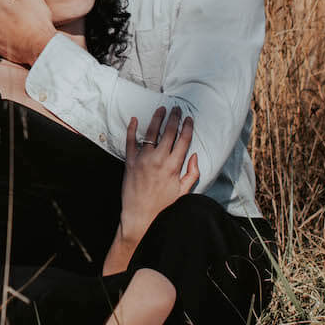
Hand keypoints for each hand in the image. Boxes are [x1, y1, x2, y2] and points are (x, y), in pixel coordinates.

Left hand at [119, 107, 199, 242]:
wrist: (140, 216)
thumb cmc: (163, 206)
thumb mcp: (183, 192)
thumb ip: (192, 173)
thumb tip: (194, 156)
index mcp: (173, 166)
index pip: (183, 140)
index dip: (187, 127)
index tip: (189, 118)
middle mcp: (158, 159)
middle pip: (168, 132)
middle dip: (174, 117)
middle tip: (177, 108)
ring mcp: (143, 159)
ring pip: (151, 132)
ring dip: (157, 118)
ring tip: (161, 108)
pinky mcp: (130, 162)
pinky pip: (130, 141)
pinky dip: (132, 129)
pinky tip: (135, 119)